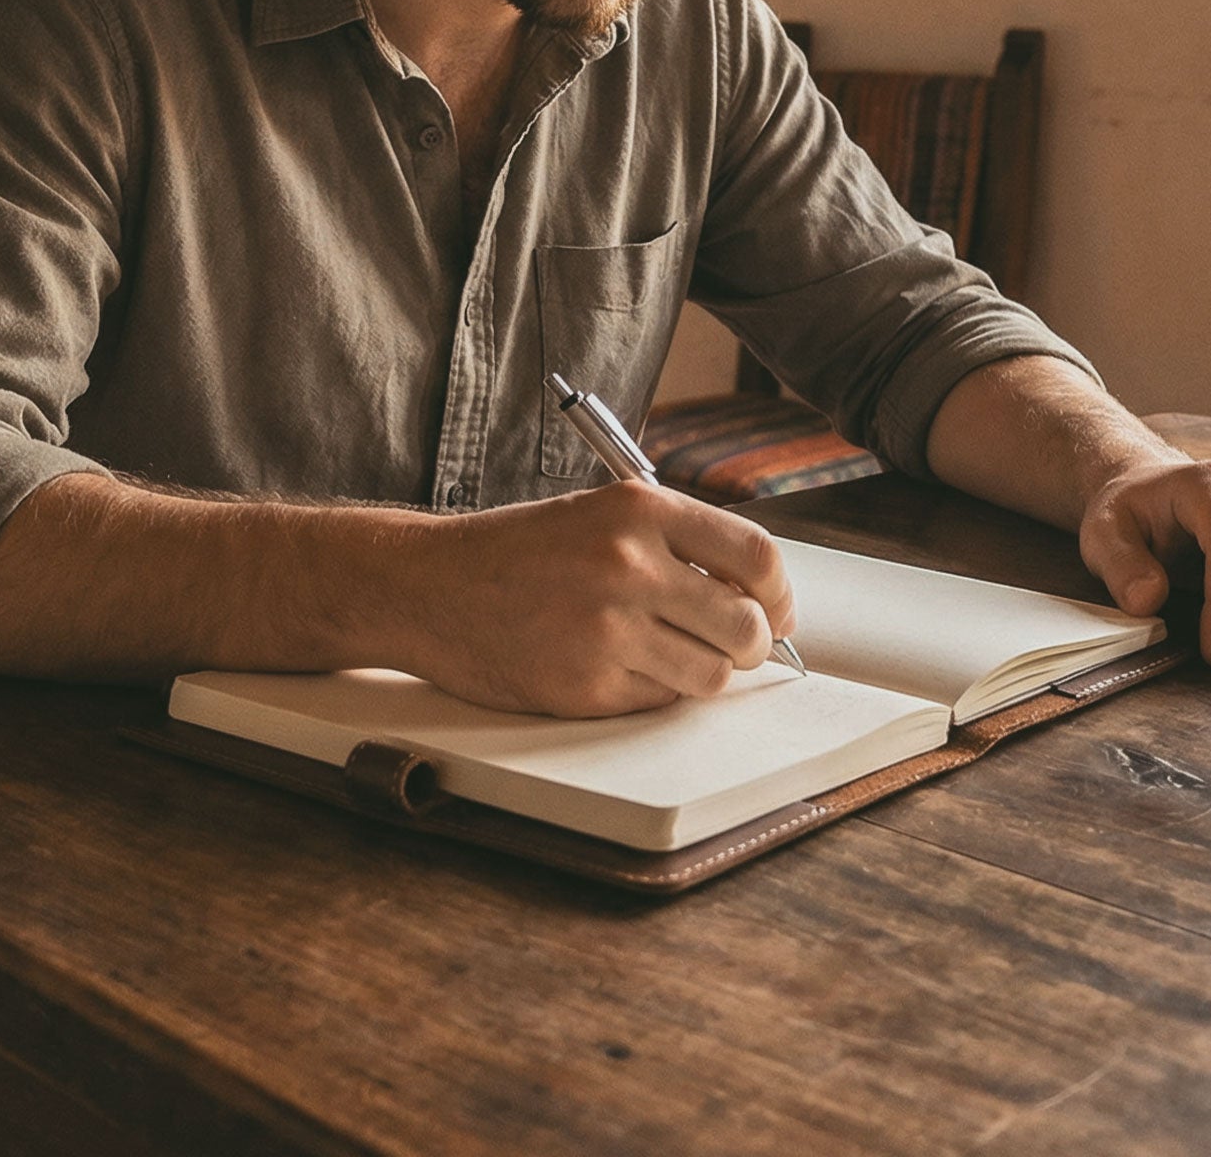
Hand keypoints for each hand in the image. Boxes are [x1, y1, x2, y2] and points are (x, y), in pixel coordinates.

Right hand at [401, 479, 794, 716]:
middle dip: (749, 644)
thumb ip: (676, 543)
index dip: (780, 593)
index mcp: (638, 509)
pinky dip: (649, 691)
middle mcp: (628, 564)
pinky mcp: (586, 685)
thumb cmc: (519, 551)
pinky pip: (659, 701)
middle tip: (730, 644)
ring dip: (699, 672)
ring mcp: (607, 628)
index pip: (756, 556)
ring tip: (660, 652)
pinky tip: (611, 664)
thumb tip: (757, 595)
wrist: (430, 585)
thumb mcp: (600, 514)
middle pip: (746, 625)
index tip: (776, 609)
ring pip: (711, 675)